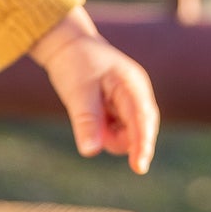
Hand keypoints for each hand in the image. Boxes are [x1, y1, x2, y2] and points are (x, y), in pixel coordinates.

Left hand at [29, 7, 159, 174]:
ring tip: (87, 114)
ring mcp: (129, 101)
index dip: (143, 146)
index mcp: (132, 86)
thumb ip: (86, 121)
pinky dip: (104, 129)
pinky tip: (90, 115)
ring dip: (109, 135)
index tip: (138, 168)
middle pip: (139, 130)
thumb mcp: (77, 91)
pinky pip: (117, 128)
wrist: (66, 43)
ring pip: (127, 133)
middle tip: (92, 126)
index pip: (143, 121)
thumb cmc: (73, 62)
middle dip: (118, 138)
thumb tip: (90, 152)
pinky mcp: (119, 107)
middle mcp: (136, 94)